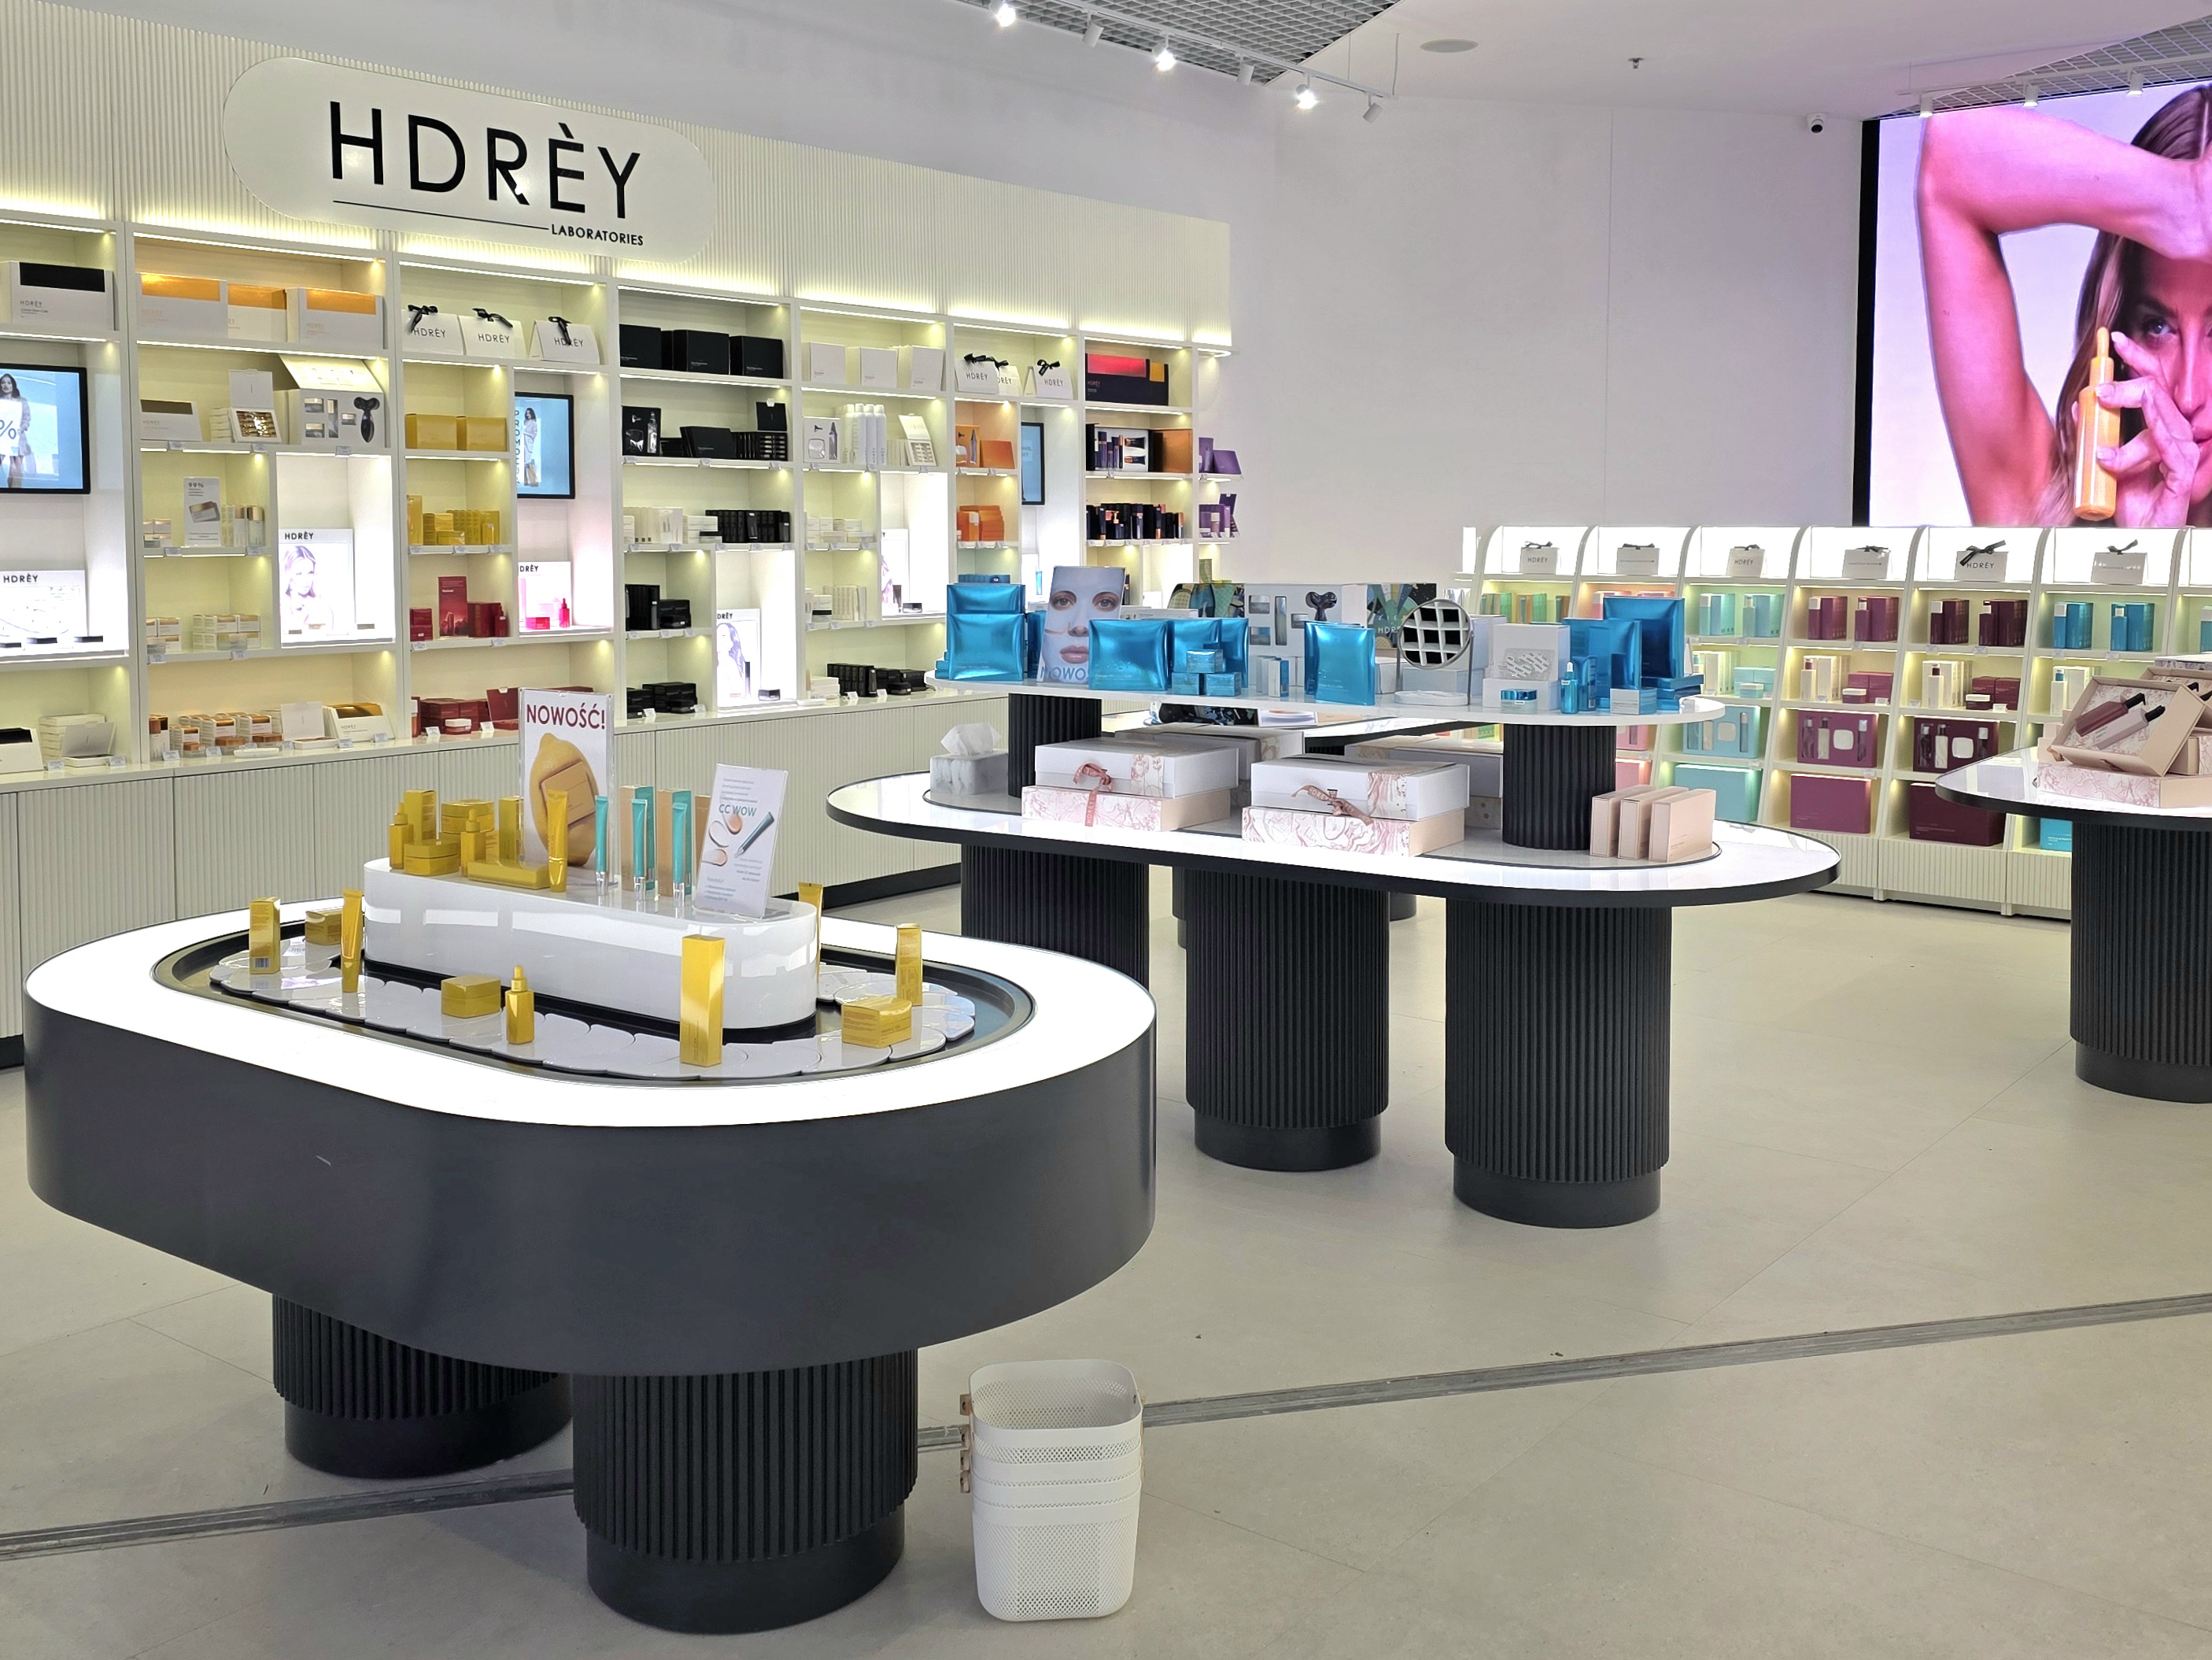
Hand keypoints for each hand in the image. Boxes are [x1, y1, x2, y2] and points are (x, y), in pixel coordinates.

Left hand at [2095, 332, 2202, 526]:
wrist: (2144, 534)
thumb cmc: (2132, 501)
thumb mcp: (2104, 463)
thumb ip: (2094, 435)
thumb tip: (2078, 407)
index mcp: (2158, 425)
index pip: (2152, 381)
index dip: (2137, 359)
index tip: (2115, 342)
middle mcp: (2174, 432)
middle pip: (2156, 393)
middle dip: (2126, 387)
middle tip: (2098, 390)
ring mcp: (2182, 450)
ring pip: (2157, 422)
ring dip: (2122, 434)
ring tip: (2097, 449)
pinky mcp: (2183, 471)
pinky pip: (2164, 451)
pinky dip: (2131, 454)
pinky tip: (2107, 461)